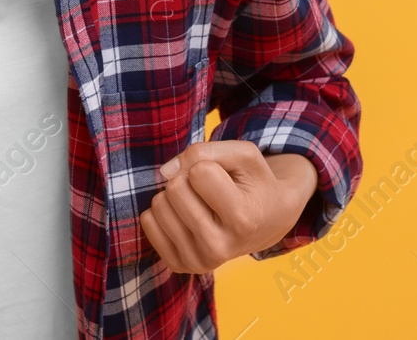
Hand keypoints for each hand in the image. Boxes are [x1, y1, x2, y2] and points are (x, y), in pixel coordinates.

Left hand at [140, 141, 316, 273]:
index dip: (207, 164)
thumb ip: (204, 151)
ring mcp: (198, 261)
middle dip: (188, 179)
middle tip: (210, 191)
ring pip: (159, 205)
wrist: (268, 222)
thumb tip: (165, 171)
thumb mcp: (244, 155)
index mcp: (242, 219)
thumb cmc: (254, 183)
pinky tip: (187, 217)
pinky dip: (164, 211)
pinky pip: (148, 223)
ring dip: (175, 195)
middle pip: (174, 188)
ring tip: (201, 203)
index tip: (224, 177)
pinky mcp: (179, 265)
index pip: (199, 171)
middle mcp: (220, 247)